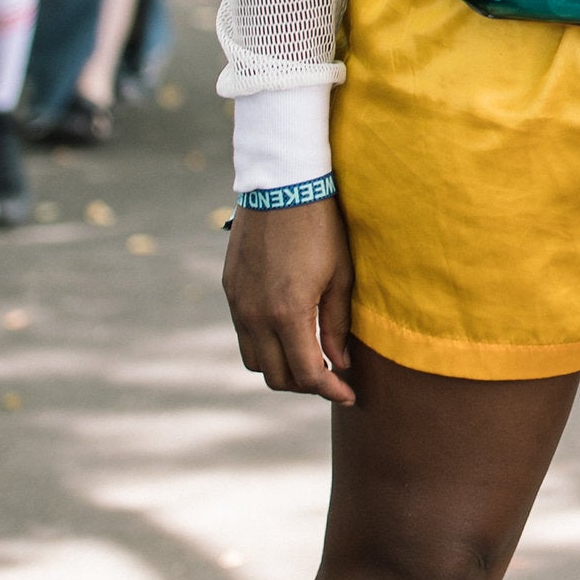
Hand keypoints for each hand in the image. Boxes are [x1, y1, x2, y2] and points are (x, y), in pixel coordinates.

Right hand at [224, 199, 355, 403]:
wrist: (282, 185)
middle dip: (306, 385)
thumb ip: (337, 325)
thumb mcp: (340, 277)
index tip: (349, 394)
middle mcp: (256, 315)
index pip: (307, 373)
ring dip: (281, 368)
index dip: (331, 390)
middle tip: (331, 378)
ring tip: (308, 359)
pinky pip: (243, 334)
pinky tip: (287, 333)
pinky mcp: (230, 290)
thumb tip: (339, 363)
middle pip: (276, 376)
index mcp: (288, 313)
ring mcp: (238, 304)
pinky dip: (265, 345)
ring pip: (254, 361)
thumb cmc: (321, 228)